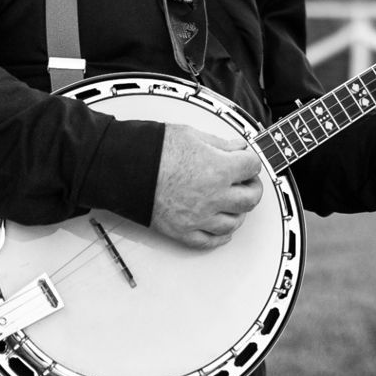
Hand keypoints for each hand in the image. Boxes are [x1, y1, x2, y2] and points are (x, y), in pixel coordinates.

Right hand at [149, 124, 264, 249]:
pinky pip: (209, 241)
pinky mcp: (182, 231)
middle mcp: (213, 196)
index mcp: (219, 169)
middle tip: (246, 182)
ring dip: (238, 212)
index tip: (245, 159)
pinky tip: (223, 229)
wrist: (123, 168)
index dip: (250, 160)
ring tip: (233, 203)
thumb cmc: (152, 150)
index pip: (253, 166)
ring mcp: (198, 217)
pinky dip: (220, 236)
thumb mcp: (192, 134)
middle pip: (250, 199)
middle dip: (252, 188)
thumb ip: (220, 143)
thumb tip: (236, 147)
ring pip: (233, 223)